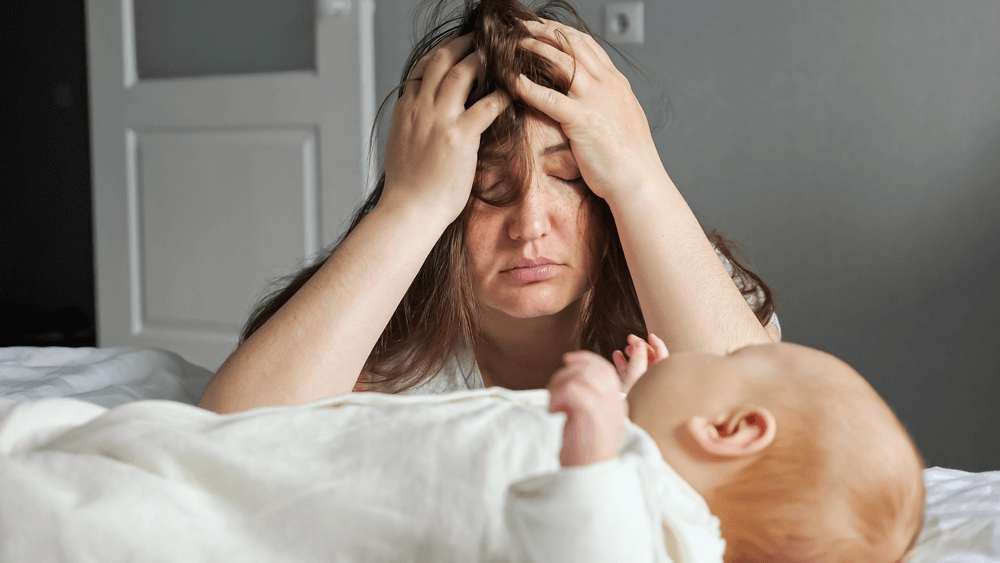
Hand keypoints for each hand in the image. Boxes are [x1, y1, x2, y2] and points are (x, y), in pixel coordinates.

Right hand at [381, 33, 509, 222]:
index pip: (421, 69)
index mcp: (405, 110)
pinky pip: (486, 106)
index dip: (441, 54)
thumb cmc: (407, 188)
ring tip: (498, 56)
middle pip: (441, 60)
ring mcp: (439, 120)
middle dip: (462, 44)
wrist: (409, 210)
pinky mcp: (460, 137)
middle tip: (479, 39)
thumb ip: (412, 125)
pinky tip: (512, 93)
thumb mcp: (400, 146)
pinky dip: (501, 95)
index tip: (455, 48)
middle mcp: (420, 109)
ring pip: (461, 73)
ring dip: (482, 60)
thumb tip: (421, 120)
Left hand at [515, 19, 666, 201]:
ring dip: (535, 48)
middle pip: (573, 44)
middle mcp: (607, 84)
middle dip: (546, 30)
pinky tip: (512, 82)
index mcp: (616, 83)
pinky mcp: (582, 120)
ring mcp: (595, 100)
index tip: (544, 27)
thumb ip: (607, 103)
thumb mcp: (623, 119)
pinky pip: (548, 97)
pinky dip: (528, 87)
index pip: (588, 45)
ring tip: (514, 44)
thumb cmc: (630, 158)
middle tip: (523, 25)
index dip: (563, 33)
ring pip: (561, 61)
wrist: (639, 180)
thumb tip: (591, 102)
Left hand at [547, 350, 627, 466]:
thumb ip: (587, 402)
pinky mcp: (592, 414)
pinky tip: (553, 412)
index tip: (567, 359)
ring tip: (553, 405)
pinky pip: (572, 389)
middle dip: (568, 371)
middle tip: (553, 390)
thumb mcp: (591, 424)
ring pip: (581, 376)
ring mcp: (606, 408)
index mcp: (617, 404)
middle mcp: (615, 403)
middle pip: (593, 368)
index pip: (605, 369)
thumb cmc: (585, 455)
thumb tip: (570, 378)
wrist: (590, 479)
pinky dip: (557, 396)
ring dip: (559, 385)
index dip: (585, 359)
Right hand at [612, 333, 667, 393]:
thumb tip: (639, 342)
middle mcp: (651, 378)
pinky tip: (617, 355)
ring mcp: (639, 382)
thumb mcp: (637, 372)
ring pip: (637, 364)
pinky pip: (627, 370)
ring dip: (631, 353)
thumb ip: (639, 355)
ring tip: (625, 348)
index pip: (662, 355)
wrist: (622, 415)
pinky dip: (622, 361)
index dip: (656, 343)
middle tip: (631, 339)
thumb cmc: (633, 396)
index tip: (649, 335)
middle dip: (640, 346)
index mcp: (659, 375)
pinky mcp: (628, 386)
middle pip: (649, 358)